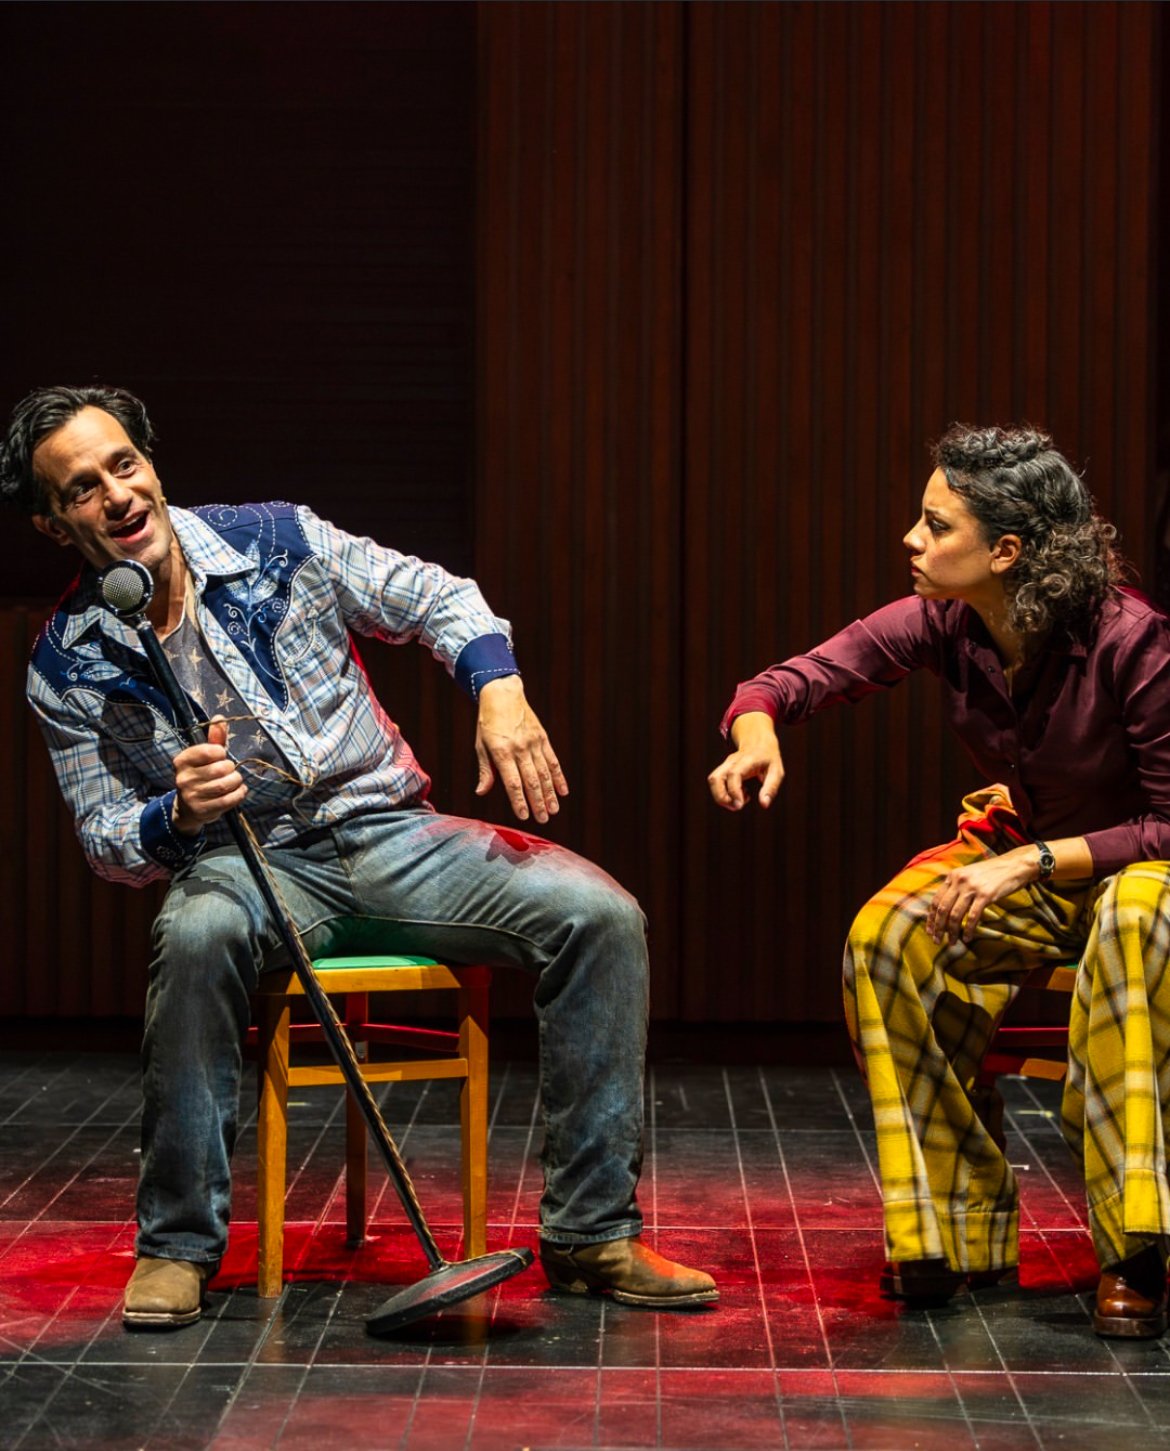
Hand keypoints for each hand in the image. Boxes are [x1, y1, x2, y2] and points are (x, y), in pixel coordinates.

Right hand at [171, 716, 246, 834]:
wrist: (188, 808)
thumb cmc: (201, 775)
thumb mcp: (205, 756)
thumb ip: (214, 738)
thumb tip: (219, 718)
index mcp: (182, 761)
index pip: (210, 751)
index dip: (221, 753)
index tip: (219, 756)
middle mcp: (183, 778)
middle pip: (222, 768)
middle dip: (231, 769)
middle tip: (228, 771)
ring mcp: (191, 796)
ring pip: (226, 784)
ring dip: (236, 781)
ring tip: (234, 781)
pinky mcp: (202, 810)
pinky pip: (229, 800)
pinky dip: (239, 794)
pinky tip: (238, 791)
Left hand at [475, 676, 568, 823]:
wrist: (503, 695)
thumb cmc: (488, 723)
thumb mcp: (481, 746)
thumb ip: (485, 770)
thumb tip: (481, 792)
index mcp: (501, 752)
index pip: (512, 782)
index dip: (519, 801)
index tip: (524, 816)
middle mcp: (519, 748)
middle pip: (531, 781)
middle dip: (538, 802)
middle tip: (543, 819)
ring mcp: (533, 743)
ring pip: (544, 773)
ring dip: (550, 794)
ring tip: (553, 811)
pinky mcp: (543, 738)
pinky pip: (552, 760)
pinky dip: (559, 777)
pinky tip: (563, 791)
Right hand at [708, 712, 783, 809]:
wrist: (759, 741)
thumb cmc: (769, 757)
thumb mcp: (777, 771)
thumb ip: (771, 788)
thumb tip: (764, 805)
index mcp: (747, 760)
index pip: (734, 774)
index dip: (734, 791)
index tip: (739, 804)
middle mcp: (732, 761)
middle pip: (716, 778)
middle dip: (722, 798)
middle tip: (738, 806)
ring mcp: (726, 764)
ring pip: (713, 780)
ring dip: (720, 797)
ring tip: (737, 802)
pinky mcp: (723, 769)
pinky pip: (717, 782)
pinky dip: (724, 793)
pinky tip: (739, 794)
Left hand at [926, 849, 1035, 944]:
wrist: (1013, 865)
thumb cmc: (991, 872)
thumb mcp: (968, 874)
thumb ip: (956, 886)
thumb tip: (944, 907)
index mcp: (952, 876)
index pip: (936, 900)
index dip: (931, 918)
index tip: (930, 930)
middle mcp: (959, 881)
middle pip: (943, 909)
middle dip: (938, 927)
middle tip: (937, 940)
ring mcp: (972, 888)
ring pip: (955, 915)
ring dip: (952, 932)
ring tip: (952, 942)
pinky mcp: (985, 895)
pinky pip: (972, 917)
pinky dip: (968, 930)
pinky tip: (967, 938)